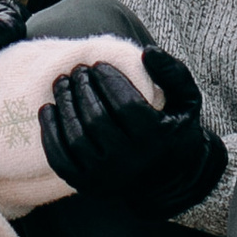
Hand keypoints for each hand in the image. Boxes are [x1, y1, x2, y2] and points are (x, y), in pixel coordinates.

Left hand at [40, 48, 226, 218]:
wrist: (167, 179)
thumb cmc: (174, 130)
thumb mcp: (187, 100)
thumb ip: (173, 73)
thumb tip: (148, 51)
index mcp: (156, 140)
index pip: (125, 105)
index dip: (108, 80)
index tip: (98, 64)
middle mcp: (130, 163)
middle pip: (96, 120)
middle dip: (82, 89)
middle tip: (77, 71)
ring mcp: (106, 178)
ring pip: (76, 138)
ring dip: (64, 105)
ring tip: (62, 84)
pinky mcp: (87, 186)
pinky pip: (61, 159)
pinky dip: (50, 132)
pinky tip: (49, 109)